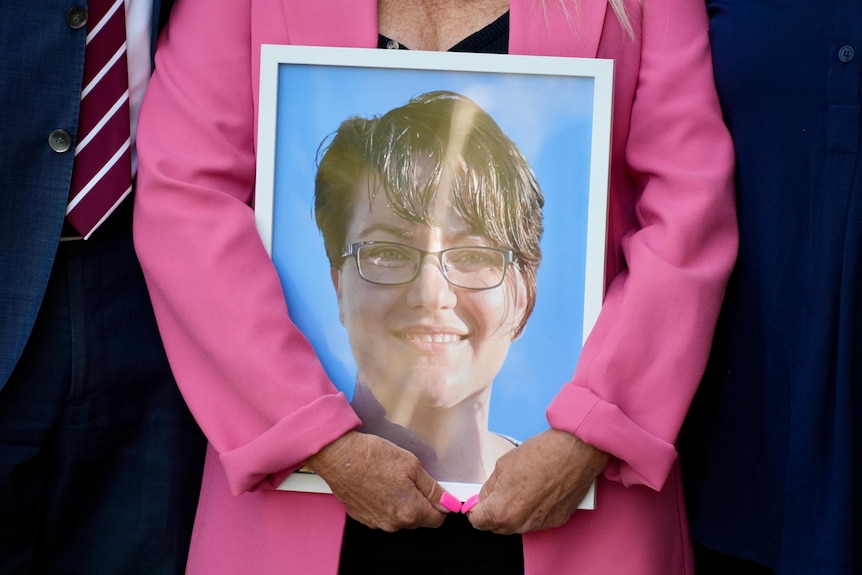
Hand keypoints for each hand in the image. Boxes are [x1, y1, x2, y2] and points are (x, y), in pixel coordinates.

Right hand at [304, 431, 450, 531]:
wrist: (338, 457)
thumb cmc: (372, 457)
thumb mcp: (411, 465)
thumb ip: (432, 488)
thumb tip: (448, 502)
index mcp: (409, 512)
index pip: (437, 519)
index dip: (440, 505)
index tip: (438, 493)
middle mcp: (393, 523)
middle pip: (418, 519)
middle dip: (420, 502)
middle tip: (411, 478)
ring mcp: (376, 522)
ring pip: (399, 516)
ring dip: (401, 502)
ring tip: (392, 478)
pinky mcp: (362, 517)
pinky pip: (382, 514)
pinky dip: (384, 502)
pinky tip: (378, 483)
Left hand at [466, 428, 609, 533]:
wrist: (574, 452)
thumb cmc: (540, 454)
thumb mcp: (502, 466)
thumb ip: (490, 488)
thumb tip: (486, 497)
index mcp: (501, 511)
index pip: (478, 521)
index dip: (476, 509)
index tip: (478, 503)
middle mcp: (520, 524)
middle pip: (497, 526)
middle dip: (495, 512)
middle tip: (500, 492)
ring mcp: (539, 525)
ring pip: (518, 525)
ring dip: (515, 513)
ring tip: (523, 489)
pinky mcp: (556, 521)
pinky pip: (537, 521)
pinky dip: (534, 511)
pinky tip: (539, 492)